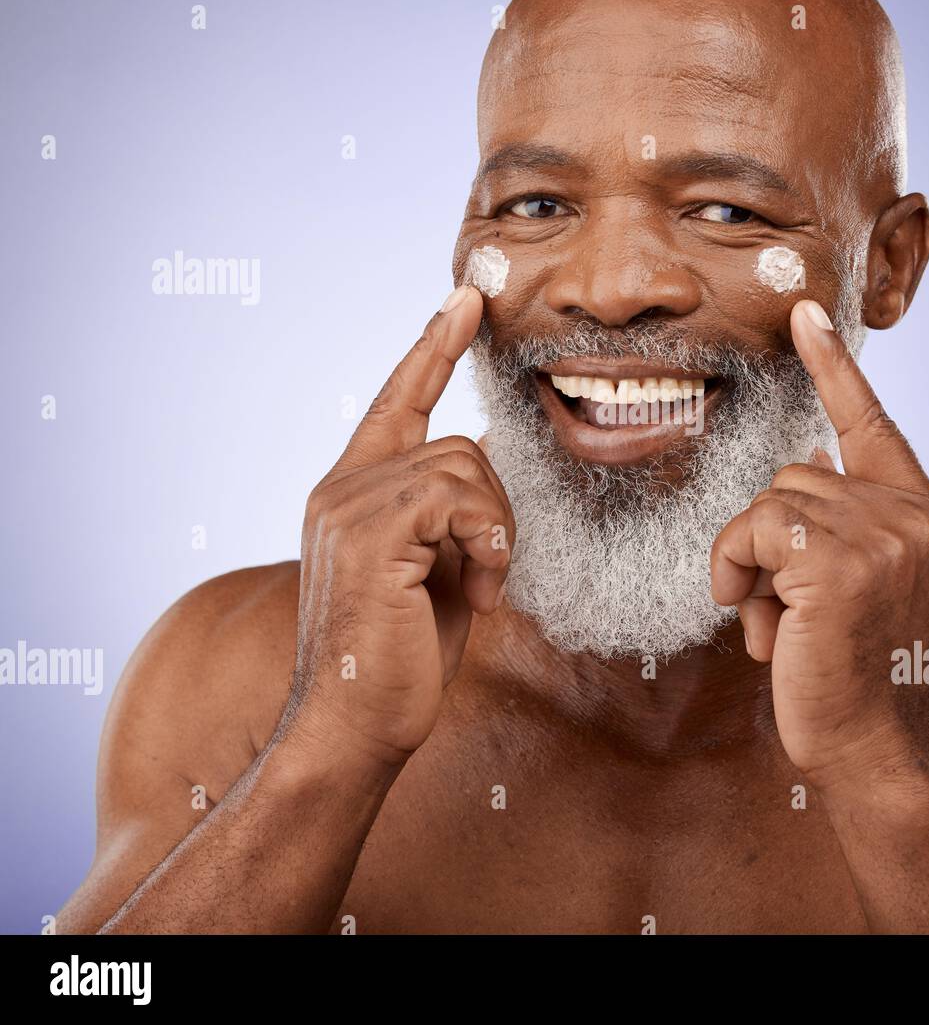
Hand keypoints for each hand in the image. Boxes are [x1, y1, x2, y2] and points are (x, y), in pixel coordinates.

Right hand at [288, 286, 513, 767]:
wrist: (354, 725)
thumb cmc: (399, 657)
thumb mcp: (433, 570)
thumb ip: (445, 515)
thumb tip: (481, 465)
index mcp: (352, 492)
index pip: (397, 400)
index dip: (432, 348)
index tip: (465, 298)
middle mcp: (339, 487)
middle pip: (455, 442)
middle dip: (494, 508)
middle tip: (484, 573)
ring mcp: (346, 504)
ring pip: (464, 466)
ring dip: (492, 533)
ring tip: (476, 588)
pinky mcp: (368, 529)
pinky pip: (460, 496)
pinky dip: (488, 544)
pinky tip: (474, 593)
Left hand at [710, 299, 928, 790]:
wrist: (880, 755)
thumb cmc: (857, 676)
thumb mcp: (861, 588)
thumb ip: (840, 526)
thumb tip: (802, 464)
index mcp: (924, 514)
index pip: (872, 423)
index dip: (835, 366)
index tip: (803, 314)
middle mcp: (914, 514)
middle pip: (794, 473)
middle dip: (770, 540)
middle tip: (790, 609)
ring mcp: (883, 533)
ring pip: (769, 504)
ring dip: (752, 565)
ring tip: (783, 626)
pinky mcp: (841, 560)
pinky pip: (753, 532)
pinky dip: (739, 574)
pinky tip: (769, 630)